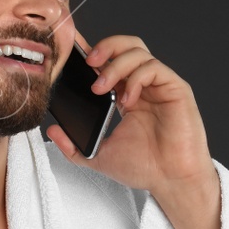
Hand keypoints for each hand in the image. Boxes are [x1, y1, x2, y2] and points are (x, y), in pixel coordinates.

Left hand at [46, 32, 215, 194]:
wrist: (172, 182)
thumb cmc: (145, 169)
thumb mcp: (99, 157)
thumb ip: (73, 146)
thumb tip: (52, 130)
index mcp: (127, 96)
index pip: (109, 62)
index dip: (92, 52)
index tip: (72, 51)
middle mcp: (144, 86)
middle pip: (126, 46)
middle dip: (105, 47)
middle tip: (88, 63)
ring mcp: (160, 86)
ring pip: (138, 52)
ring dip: (115, 65)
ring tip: (101, 87)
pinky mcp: (176, 89)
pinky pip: (154, 68)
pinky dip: (136, 78)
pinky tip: (127, 99)